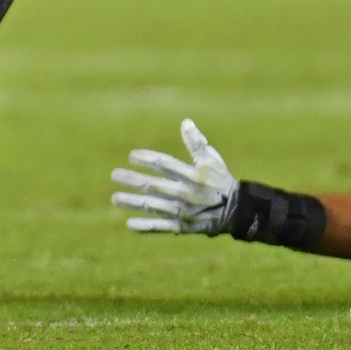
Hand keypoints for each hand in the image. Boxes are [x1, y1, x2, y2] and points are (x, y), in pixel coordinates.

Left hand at [112, 118, 238, 234]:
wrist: (236, 211)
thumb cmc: (221, 180)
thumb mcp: (212, 159)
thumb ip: (196, 143)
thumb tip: (185, 122)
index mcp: (192, 174)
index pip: (164, 164)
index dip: (147, 159)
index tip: (132, 156)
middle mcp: (185, 193)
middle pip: (152, 185)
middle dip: (131, 180)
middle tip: (114, 175)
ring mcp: (182, 211)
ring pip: (152, 206)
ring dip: (132, 202)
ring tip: (115, 198)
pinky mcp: (182, 227)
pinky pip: (160, 227)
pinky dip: (145, 226)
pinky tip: (129, 224)